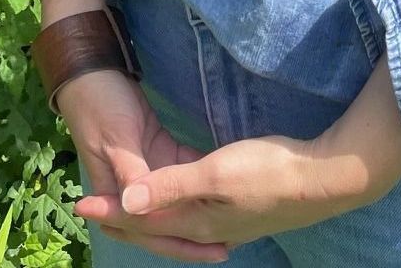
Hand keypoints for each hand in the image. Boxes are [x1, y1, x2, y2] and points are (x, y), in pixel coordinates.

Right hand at [58, 67, 230, 262]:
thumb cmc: (101, 106)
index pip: (148, 228)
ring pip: (174, 200)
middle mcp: (131, 188)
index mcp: (115, 193)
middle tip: (227, 245)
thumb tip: (141, 210)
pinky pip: (182, 171)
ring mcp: (147, 169)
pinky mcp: (159, 150)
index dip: (179, 242)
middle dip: (193, 235)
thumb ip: (131, 174)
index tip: (213, 249)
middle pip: (164, 221)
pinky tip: (223, 185)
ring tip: (231, 220)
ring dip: (197, 209)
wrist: (94, 72)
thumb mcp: (117, 141)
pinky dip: (198, 179)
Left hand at [76, 131, 373, 251]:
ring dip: (150, 215)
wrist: (321, 180)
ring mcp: (225, 224)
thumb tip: (126, 199)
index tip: (79, 203)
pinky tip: (184, 209)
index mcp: (194, 222)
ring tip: (131, 209)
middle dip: (124, 217)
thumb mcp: (214, 173)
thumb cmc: (267, 170)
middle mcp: (206, 229)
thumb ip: (171, 186)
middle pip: (155, 225)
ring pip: (175, 224)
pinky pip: (194, 219)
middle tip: (95, 207)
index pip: (141, 217)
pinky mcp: (240, 212)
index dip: (110, 209)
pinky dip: (176, 213)